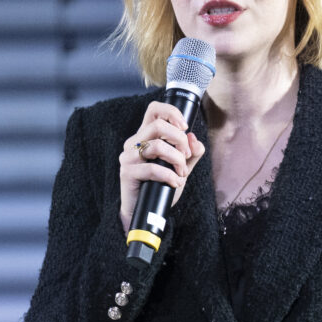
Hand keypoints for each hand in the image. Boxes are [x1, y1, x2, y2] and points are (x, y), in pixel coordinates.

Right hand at [117, 101, 206, 227]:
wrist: (144, 211)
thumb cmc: (160, 186)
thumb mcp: (181, 168)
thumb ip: (190, 154)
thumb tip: (194, 138)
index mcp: (146, 135)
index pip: (154, 110)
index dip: (171, 112)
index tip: (185, 127)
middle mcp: (134, 142)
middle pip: (158, 125)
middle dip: (180, 140)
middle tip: (186, 156)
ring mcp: (128, 156)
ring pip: (157, 146)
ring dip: (176, 160)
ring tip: (182, 173)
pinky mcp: (127, 172)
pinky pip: (152, 168)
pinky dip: (169, 176)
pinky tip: (175, 183)